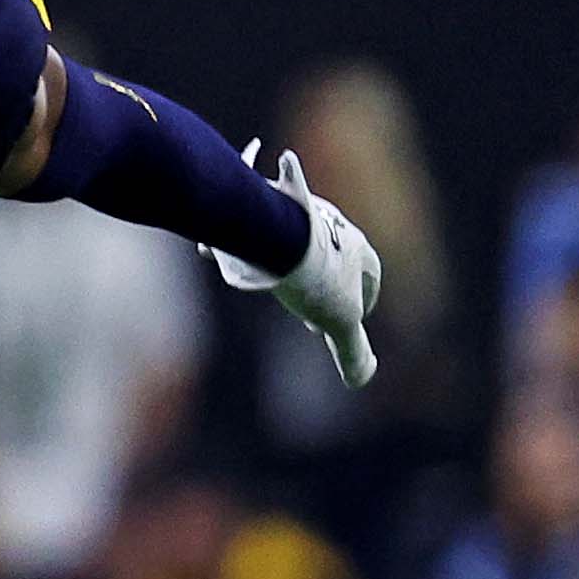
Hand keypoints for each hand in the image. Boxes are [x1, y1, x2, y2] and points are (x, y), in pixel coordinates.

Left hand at [204, 144, 380, 387]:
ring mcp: (293, 208)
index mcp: (356, 246)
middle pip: (329, 251)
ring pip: (287, 234)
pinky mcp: (255, 201)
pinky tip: (209, 252)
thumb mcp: (338, 323)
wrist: (273, 236)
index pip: (368, 272)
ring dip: (277, 258)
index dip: (363, 296)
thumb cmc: (313, 277)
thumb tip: (360, 377)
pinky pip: (244, 218)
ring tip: (260, 280)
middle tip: (303, 302)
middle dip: (318, 278)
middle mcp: (328, 221)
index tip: (353, 314)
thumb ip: (351, 350)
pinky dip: (232, 239)